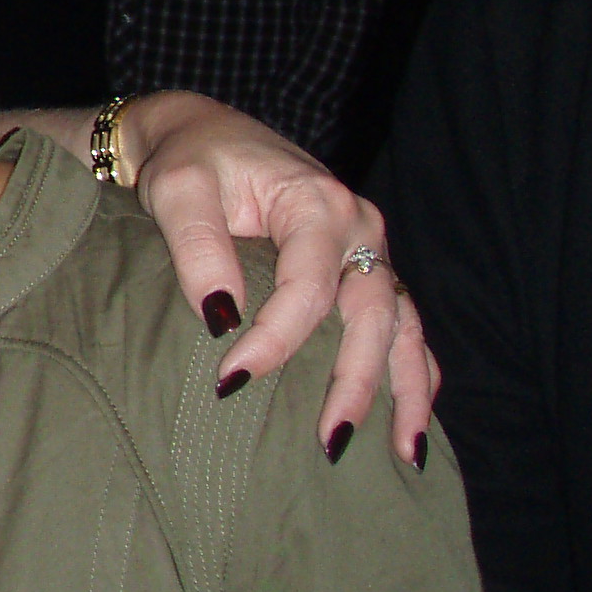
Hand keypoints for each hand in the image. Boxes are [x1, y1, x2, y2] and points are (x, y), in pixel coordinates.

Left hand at [117, 90, 437, 465]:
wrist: (205, 137)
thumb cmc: (190, 163)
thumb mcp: (179, 191)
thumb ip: (198, 248)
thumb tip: (222, 317)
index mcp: (318, 202)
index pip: (309, 287)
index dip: (276, 339)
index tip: (230, 382)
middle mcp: (359, 227)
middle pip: (374, 314)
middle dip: (356, 382)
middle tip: (329, 440)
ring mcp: (370, 251)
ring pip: (404, 326)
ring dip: (406, 390)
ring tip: (404, 454)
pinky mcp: (366, 271)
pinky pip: (403, 327)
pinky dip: (411, 374)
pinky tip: (410, 425)